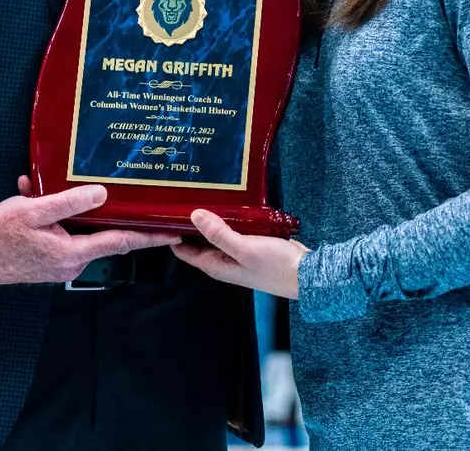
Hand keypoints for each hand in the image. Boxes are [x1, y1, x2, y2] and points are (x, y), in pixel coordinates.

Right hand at [0, 178, 179, 284]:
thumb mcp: (33, 210)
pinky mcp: (43, 259)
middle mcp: (69, 263)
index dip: (148, 237)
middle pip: (101, 234)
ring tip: (51, 185)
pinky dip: (51, 214)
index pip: (120, 242)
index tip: (172, 233)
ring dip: (70, 208)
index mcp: (72, 253)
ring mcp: (56, 263)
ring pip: (76, 230)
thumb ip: (70, 202)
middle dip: (108, 212)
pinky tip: (32, 193)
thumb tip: (102, 195)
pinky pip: (58, 232)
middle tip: (128, 194)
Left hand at [172, 209, 306, 298]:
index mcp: (216, 265)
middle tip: (181, 198)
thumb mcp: (245, 248)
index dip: (172, 234)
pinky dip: (227, 221)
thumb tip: (195, 216)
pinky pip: (231, 232)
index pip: (184, 251)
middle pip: (198, 242)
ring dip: (209, 220)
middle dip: (189, 224)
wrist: (307, 274)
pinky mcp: (250, 246)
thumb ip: (219, 234)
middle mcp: (223, 261)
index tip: (163, 214)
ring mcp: (237, 254)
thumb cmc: (275, 265)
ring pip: (215, 235)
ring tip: (201, 196)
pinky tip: (228, 205)